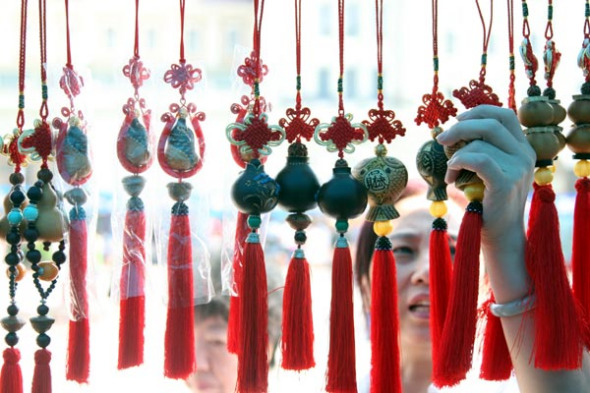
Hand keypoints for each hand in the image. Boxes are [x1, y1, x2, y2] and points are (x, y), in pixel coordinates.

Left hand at [436, 105, 534, 250]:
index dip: (479, 112)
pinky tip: (452, 177)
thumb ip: (478, 148)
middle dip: (460, 128)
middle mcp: (525, 154)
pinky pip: (478, 160)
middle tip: (441, 140)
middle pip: (491, 124)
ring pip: (479, 145)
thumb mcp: (485, 169)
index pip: (504, 115)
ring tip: (450, 174)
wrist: (498, 233)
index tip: (457, 120)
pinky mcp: (506, 182)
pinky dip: (459, 163)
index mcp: (522, 147)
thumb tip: (448, 131)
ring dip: (455, 157)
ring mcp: (519, 168)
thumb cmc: (486, 200)